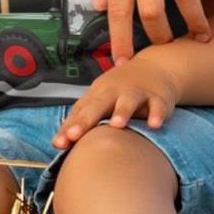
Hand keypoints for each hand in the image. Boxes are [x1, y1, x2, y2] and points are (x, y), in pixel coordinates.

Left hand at [53, 57, 177, 147]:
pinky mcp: (157, 97)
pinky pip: (157, 106)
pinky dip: (157, 114)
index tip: (58, 144)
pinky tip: (154, 125)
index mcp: (97, 94)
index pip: (80, 112)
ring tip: (116, 125)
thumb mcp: (99, 101)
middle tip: (74, 136)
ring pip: (127, 102)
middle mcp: (114, 92)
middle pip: (98, 105)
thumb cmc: (119, 90)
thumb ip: (81, 121)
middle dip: (86, 120)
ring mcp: (136, 93)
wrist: (154, 68)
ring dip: (121, 112)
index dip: (69, 127)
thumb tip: (56, 145)